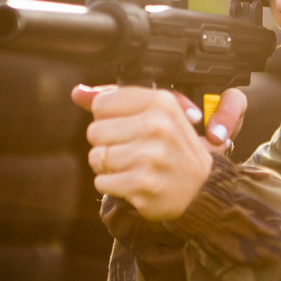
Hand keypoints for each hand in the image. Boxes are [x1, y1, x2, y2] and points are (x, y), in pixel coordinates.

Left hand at [70, 85, 246, 220]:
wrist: (202, 188)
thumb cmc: (173, 147)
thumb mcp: (154, 114)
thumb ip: (114, 100)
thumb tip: (77, 92)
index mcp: (160, 102)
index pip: (101, 104)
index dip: (110, 118)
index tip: (130, 127)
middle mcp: (157, 126)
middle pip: (95, 131)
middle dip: (107, 144)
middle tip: (133, 151)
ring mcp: (150, 156)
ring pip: (96, 157)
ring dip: (108, 167)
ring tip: (133, 167)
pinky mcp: (142, 184)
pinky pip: (101, 182)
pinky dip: (112, 185)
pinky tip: (133, 183)